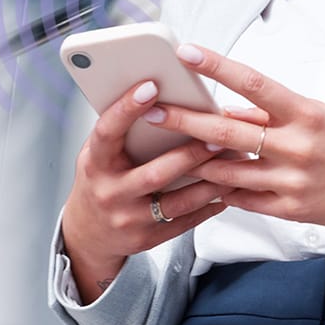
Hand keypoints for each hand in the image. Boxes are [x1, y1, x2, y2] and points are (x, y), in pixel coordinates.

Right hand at [59, 79, 234, 303]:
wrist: (89, 232)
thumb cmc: (102, 179)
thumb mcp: (100, 153)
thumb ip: (122, 130)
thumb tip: (157, 94)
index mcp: (95, 164)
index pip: (108, 132)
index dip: (127, 109)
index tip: (151, 86)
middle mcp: (110, 193)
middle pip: (155, 173)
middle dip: (190, 154)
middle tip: (219, 136)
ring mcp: (129, 219)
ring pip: (178, 202)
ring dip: (210, 182)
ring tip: (235, 162)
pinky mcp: (147, 239)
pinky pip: (185, 222)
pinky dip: (209, 206)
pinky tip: (228, 189)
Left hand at [147, 43, 324, 259]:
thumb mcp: (316, 116)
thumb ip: (271, 113)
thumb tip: (226, 109)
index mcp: (306, 113)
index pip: (254, 83)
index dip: (217, 67)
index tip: (186, 53)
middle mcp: (299, 146)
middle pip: (230, 131)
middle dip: (187, 120)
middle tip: (152, 109)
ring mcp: (293, 181)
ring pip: (229, 171)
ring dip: (197, 160)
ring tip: (168, 150)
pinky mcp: (289, 210)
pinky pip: (242, 199)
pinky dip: (221, 188)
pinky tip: (202, 181)